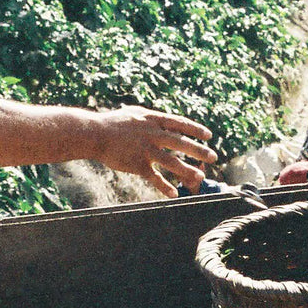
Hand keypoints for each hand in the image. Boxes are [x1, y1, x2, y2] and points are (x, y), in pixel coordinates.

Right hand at [95, 106, 216, 195]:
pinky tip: (174, 194)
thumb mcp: (135, 114)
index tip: (208, 136)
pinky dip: (164, 186)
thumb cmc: (113, 123)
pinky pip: (154, 177)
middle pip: (181, 143)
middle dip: (199, 150)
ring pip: (171, 162)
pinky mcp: (136, 164)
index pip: (180, 123)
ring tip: (201, 177)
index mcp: (153, 120)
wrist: (94, 134)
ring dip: (187, 170)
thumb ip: (151, 118)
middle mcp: (152, 134)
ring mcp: (145, 149)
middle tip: (214, 156)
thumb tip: (164, 120)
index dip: (195, 130)